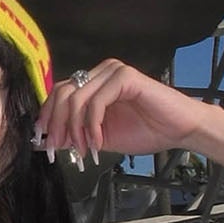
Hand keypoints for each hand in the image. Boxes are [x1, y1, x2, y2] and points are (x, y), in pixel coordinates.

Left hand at [35, 61, 208, 162]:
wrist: (180, 130)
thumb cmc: (147, 130)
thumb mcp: (100, 137)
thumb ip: (76, 135)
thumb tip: (47, 141)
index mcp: (93, 83)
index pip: (58, 94)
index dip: (47, 117)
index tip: (44, 143)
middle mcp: (100, 73)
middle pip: (62, 93)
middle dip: (56, 125)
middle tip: (59, 149)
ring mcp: (112, 72)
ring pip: (76, 99)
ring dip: (75, 130)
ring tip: (84, 150)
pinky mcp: (124, 77)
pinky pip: (96, 102)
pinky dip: (92, 126)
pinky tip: (98, 142)